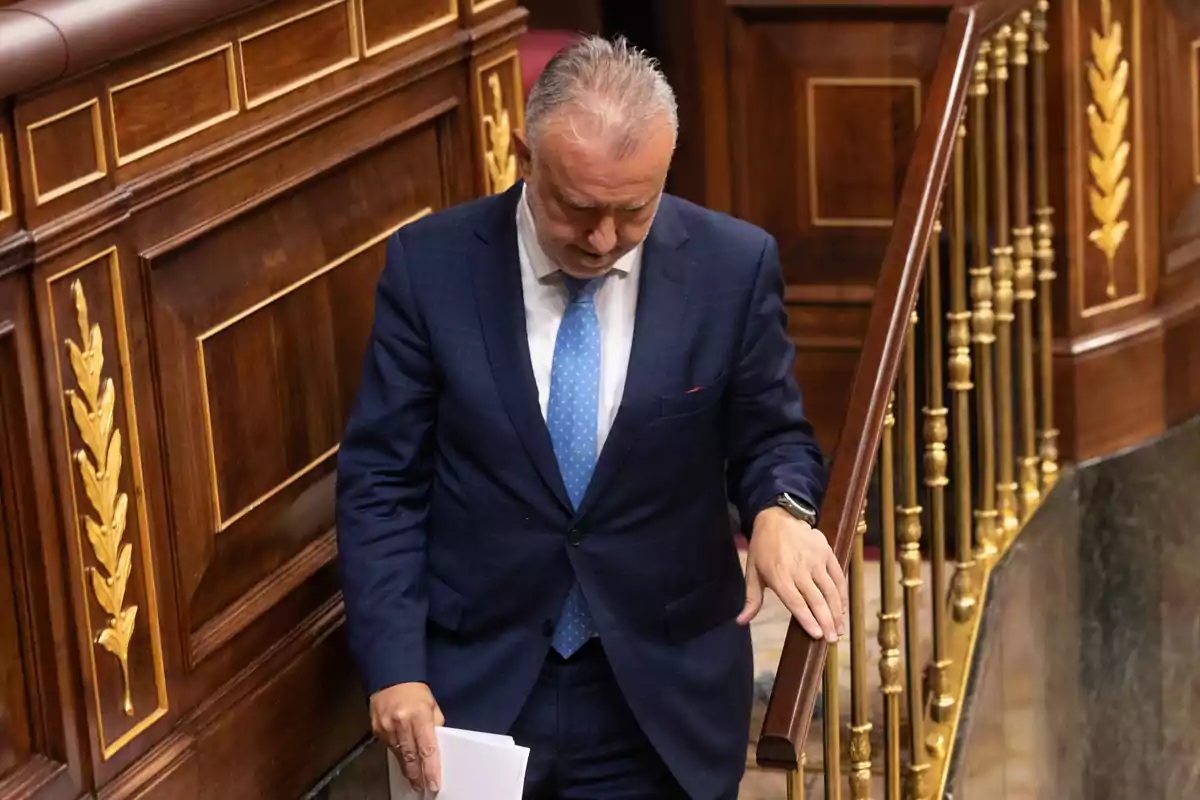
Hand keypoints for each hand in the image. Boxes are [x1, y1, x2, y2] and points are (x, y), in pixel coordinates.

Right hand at [371, 682, 444, 792]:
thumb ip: (435, 724)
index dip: (430, 769)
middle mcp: (401, 723)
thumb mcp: (432, 704)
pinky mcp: (376, 729)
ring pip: (398, 755)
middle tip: (423, 789)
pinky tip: (403, 764)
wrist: (389, 676)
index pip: (427, 748)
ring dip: (407, 769)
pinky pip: (388, 748)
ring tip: (415, 781)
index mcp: (419, 715)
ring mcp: (386, 727)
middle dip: (418, 775)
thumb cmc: (415, 690)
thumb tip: (437, 744)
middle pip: (410, 756)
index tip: (434, 783)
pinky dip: (397, 756)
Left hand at [738, 507, 847, 641]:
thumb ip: (752, 599)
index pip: (796, 602)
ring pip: (830, 590)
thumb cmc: (763, 548)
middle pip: (816, 600)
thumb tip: (741, 621)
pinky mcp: (826, 553)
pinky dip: (842, 594)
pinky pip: (838, 577)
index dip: (808, 620)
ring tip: (839, 629)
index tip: (817, 635)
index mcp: (779, 575)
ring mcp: (815, 560)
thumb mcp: (753, 571)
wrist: (778, 518)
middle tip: (832, 640)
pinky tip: (842, 609)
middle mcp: (799, 569)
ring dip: (837, 612)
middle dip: (826, 622)